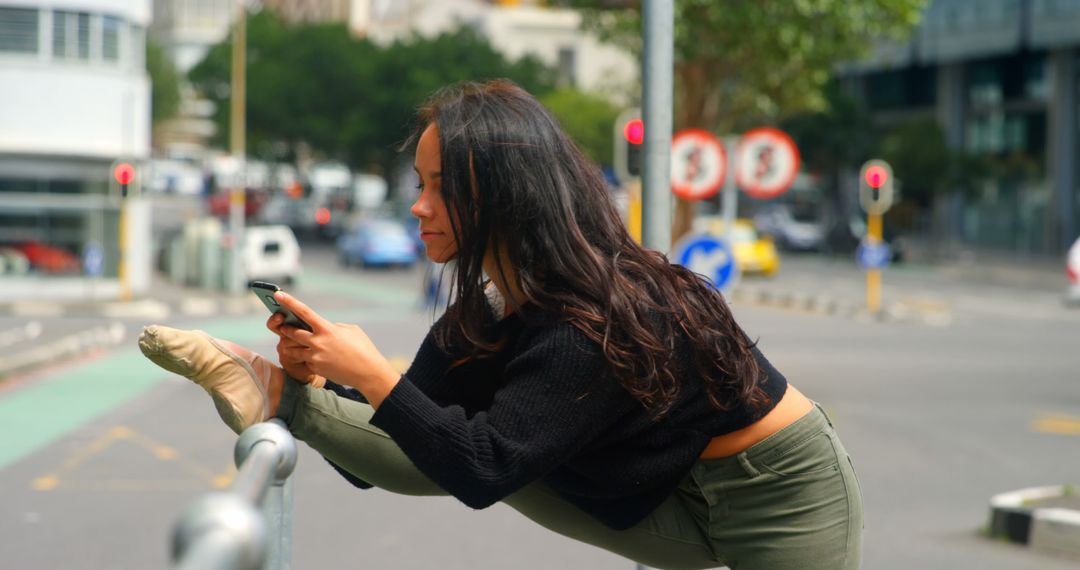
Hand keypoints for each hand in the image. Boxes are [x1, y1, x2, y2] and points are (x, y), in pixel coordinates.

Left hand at [271, 291, 400, 407]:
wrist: (368, 373)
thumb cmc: (363, 349)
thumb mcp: (350, 330)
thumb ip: (334, 327)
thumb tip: (325, 328)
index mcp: (327, 328)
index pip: (303, 311)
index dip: (289, 301)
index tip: (277, 294)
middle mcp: (318, 342)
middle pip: (292, 332)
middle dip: (285, 329)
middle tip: (283, 327)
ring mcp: (315, 356)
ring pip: (293, 349)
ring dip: (291, 346)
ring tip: (296, 344)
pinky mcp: (316, 368)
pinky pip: (305, 361)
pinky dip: (307, 359)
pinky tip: (318, 360)